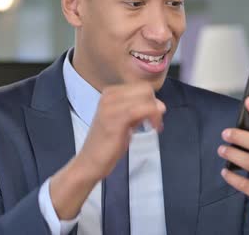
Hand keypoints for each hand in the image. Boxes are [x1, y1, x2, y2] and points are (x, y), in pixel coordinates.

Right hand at [50, 82, 164, 218]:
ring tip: (154, 126)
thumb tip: (158, 105)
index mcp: (110, 93)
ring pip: (147, 98)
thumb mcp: (123, 121)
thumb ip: (137, 110)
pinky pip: (142, 110)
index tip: (153, 117)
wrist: (90, 162)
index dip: (152, 100)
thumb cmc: (107, 143)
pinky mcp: (116, 119)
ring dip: (156, 113)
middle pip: (146, 89)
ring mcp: (111, 106)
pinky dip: (153, 117)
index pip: (141, 87)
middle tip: (155, 123)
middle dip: (156, 105)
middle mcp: (109, 96)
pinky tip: (153, 128)